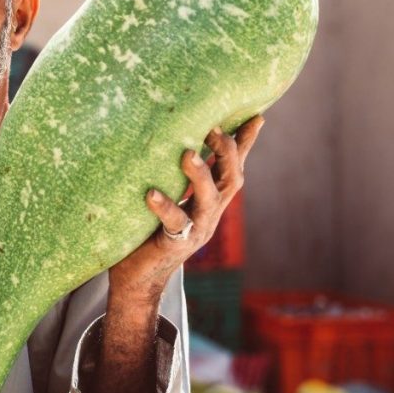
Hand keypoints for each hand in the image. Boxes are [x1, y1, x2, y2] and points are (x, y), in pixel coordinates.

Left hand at [108, 115, 264, 301]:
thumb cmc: (149, 228)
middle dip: (226, 153)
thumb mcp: (168, 195)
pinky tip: (151, 193)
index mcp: (211, 199)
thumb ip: (175, 174)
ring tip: (186, 154)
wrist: (137, 277)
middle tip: (213, 129)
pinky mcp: (175, 244)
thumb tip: (175, 139)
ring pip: (208, 201)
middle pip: (230, 180)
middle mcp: (209, 213)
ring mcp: (196, 230)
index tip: (256, 116)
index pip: (232, 166)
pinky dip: (165, 207)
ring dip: (200, 176)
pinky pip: (175, 224)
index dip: (245, 143)